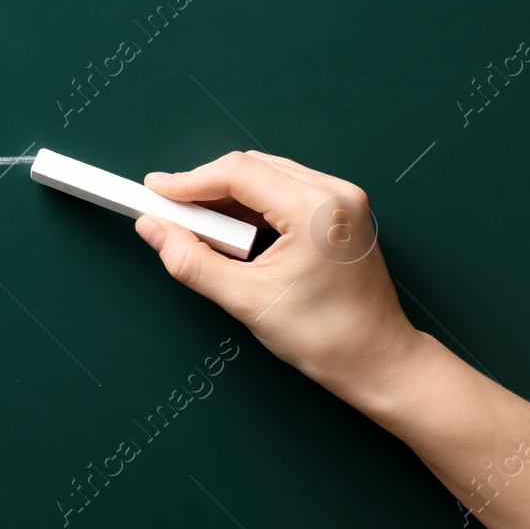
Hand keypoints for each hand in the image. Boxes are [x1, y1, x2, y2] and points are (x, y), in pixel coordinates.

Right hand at [137, 151, 421, 404]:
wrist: (377, 361)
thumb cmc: (324, 337)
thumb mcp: (244, 299)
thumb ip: (190, 260)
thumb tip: (152, 228)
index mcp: (314, 210)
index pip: (237, 173)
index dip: (188, 182)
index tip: (153, 193)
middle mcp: (334, 193)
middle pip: (250, 167)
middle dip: (205, 188)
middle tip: (170, 214)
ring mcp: (342, 199)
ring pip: (265, 175)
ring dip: (227, 197)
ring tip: (200, 230)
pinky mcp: (340, 210)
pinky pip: (284, 189)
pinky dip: (251, 204)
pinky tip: (233, 232)